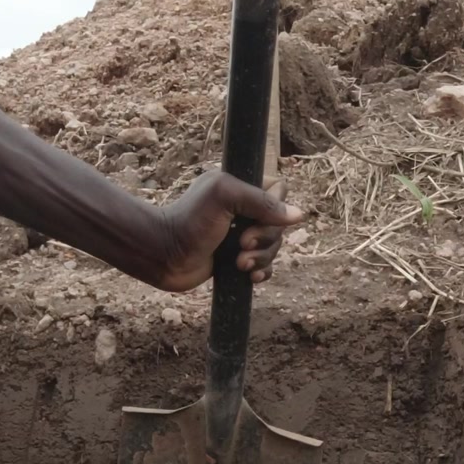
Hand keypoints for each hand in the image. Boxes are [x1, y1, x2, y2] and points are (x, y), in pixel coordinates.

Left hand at [146, 172, 304, 291]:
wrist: (164, 255)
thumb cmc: (189, 221)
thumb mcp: (224, 198)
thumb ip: (261, 202)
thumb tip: (299, 215)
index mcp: (240, 186)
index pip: (279, 191)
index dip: (274, 207)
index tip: (254, 218)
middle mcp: (243, 209)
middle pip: (279, 224)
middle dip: (265, 238)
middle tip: (241, 243)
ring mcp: (241, 235)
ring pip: (274, 246)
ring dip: (261, 257)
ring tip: (239, 263)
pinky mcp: (237, 259)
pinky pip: (265, 265)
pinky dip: (262, 271)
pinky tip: (250, 276)